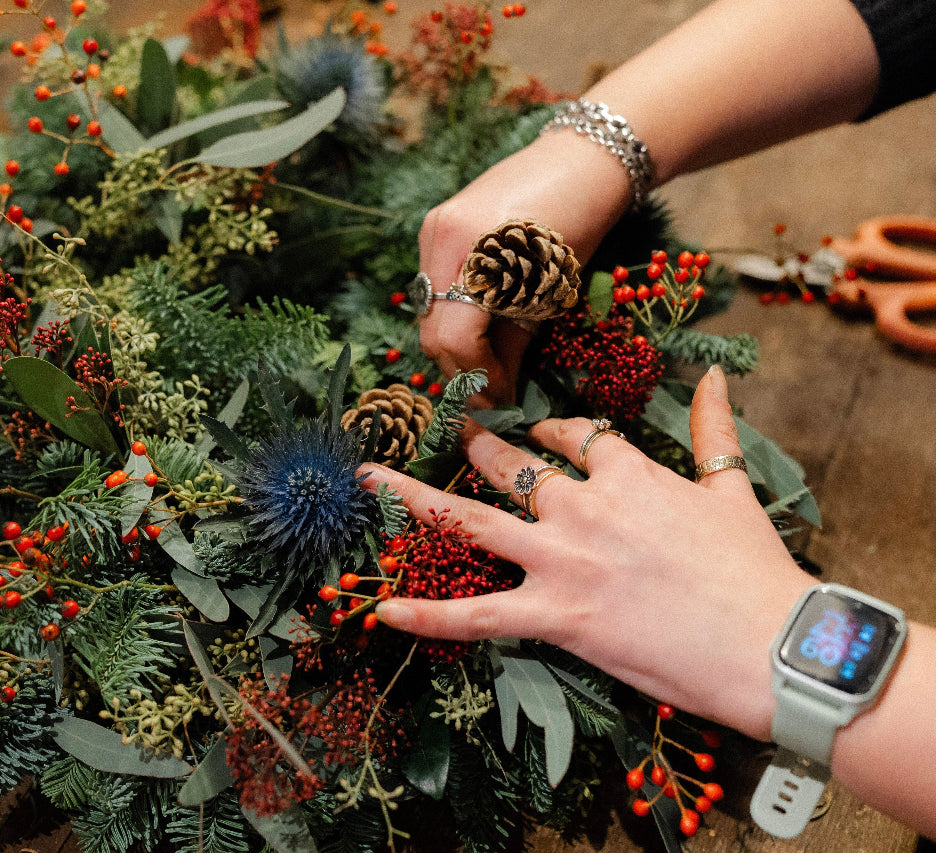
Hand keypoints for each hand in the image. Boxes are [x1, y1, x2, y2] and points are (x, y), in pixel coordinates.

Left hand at [361, 366, 813, 739]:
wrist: (773, 645)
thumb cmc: (756, 571)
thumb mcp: (731, 489)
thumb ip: (713, 430)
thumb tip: (717, 377)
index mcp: (627, 473)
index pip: (572, 436)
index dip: (550, 432)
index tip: (538, 431)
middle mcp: (582, 506)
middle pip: (512, 466)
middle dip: (476, 447)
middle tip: (450, 434)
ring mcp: (562, 560)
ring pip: (472, 521)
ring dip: (417, 498)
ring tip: (372, 479)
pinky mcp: (556, 615)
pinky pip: (477, 614)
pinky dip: (428, 615)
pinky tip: (383, 609)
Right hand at [417, 132, 632, 406]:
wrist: (583, 159)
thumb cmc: (582, 222)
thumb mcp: (552, 289)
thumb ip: (517, 339)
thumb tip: (499, 387)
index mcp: (475, 255)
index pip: (454, 339)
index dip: (477, 376)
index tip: (502, 398)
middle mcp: (441, 240)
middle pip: (431, 330)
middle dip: (461, 366)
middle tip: (492, 389)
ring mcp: (433, 229)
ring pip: (428, 311)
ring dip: (455, 341)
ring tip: (489, 359)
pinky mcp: (435, 224)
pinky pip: (434, 284)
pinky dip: (454, 311)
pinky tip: (482, 320)